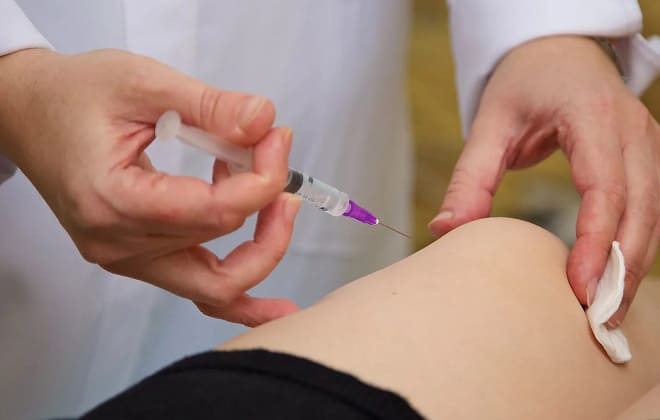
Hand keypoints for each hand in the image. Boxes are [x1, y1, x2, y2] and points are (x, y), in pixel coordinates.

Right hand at [0, 48, 299, 325]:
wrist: (28, 113)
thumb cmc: (74, 93)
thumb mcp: (143, 81)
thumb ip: (208, 105)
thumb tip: (265, 121)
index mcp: (112, 199)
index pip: (212, 213)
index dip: (262, 180)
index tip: (278, 139)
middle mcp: (117, 244)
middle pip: (220, 253)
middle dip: (267, 208)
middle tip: (281, 162)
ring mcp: (125, 259)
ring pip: (214, 284)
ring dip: (260, 245)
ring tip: (280, 200)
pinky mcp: (136, 257)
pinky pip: (196, 289)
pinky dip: (238, 297)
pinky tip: (275, 311)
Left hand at [429, 36, 659, 325]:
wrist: (558, 51)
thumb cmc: (524, 82)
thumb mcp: (490, 123)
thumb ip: (470, 177)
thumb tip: (445, 231)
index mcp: (594, 118)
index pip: (606, 188)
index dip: (597, 243)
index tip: (580, 288)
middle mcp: (634, 131)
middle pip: (642, 210)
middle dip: (623, 269)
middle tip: (597, 319)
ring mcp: (648, 144)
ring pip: (654, 214)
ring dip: (633, 265)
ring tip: (606, 312)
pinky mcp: (648, 158)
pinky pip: (651, 208)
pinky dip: (635, 246)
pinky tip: (615, 280)